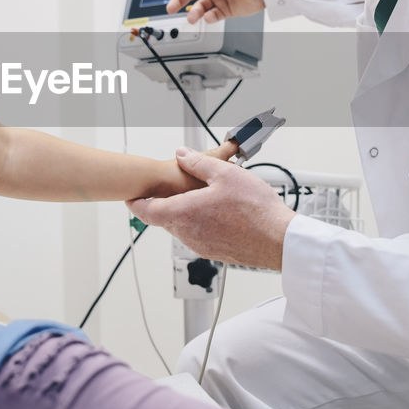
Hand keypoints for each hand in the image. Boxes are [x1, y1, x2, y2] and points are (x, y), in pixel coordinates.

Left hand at [127, 147, 293, 269]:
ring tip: (197, 198)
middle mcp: (187, 234)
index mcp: (184, 213)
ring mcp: (201, 246)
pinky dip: (198, 223)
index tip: (131, 197)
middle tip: (164, 191)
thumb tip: (182, 155)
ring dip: (182, 213)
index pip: (147, 211)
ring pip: (181, 228)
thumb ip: (198, 163)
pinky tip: (216, 213)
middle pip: (163, 219)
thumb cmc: (255, 210)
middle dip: (161, 204)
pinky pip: (197, 236)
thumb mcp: (225, 174)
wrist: (277, 241)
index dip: (136, 203)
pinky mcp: (214, 252)